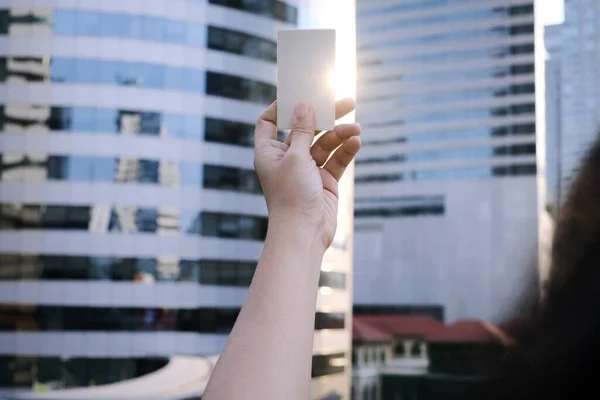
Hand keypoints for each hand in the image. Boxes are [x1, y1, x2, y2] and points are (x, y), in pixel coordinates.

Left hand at [254, 99, 360, 250]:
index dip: (281, 107)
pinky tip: (356, 142)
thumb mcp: (296, 157)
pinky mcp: (324, 180)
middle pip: (305, 129)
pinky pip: (336, 160)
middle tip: (345, 102)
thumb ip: (303, 130)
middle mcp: (287, 158)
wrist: (305, 233)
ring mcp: (307, 170)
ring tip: (356, 129)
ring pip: (325, 144)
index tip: (299, 94)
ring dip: (340, 134)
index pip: (269, 122)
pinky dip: (346, 151)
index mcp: (269, 151)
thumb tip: (304, 105)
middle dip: (324, 116)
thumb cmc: (292, 197)